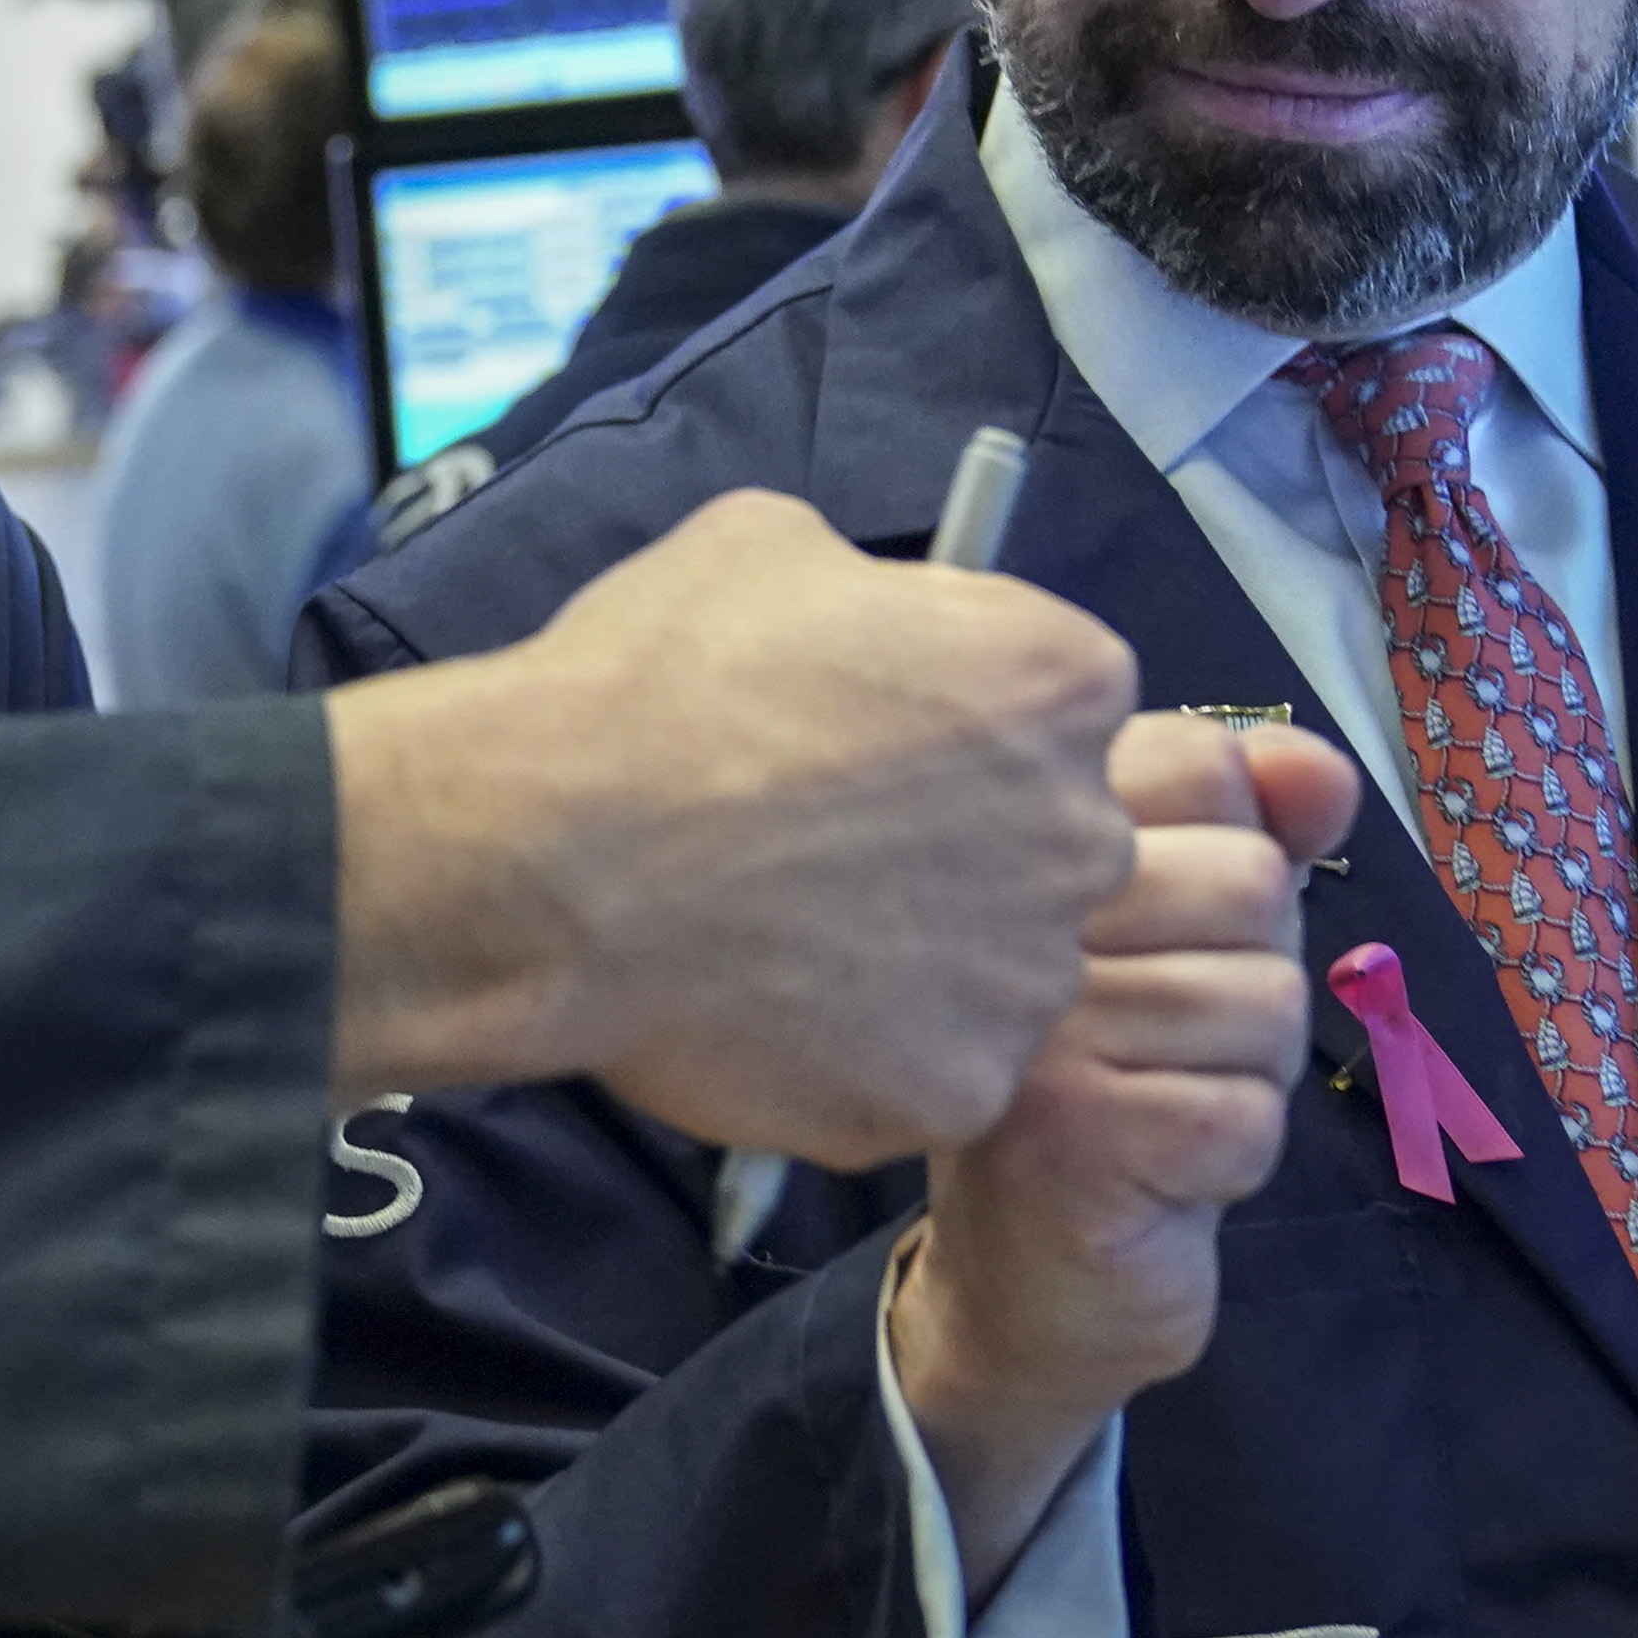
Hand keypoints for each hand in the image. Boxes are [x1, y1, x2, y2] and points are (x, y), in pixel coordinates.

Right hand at [326, 488, 1148, 1167]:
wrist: (555, 850)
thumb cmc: (656, 683)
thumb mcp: (767, 546)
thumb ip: (870, 590)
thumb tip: (864, 619)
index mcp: (1060, 679)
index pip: (1065, 710)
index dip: (968, 731)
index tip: (887, 752)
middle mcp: (1082, 830)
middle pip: (1052, 846)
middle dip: (964, 851)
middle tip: (832, 855)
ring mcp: (1028, 975)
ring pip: (998, 973)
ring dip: (920, 963)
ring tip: (790, 945)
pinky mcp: (963, 1091)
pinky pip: (933, 1076)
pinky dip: (867, 1062)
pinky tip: (774, 1019)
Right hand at [890, 713, 1366, 1569]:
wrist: (1024, 1287)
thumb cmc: (1116, 1091)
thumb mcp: (1187, 940)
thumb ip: (1252, 832)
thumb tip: (1321, 773)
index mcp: (1026, 845)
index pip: (1198, 762)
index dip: (1239, 845)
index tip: (1176, 929)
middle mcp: (1007, 917)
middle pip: (1251, 884)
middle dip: (1257, 979)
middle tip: (1171, 1046)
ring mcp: (1027, 1027)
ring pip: (1263, 1004)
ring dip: (1248, 1078)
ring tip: (1161, 1109)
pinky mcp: (1066, 1138)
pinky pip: (1243, 1116)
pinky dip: (1232, 1159)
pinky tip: (1158, 1177)